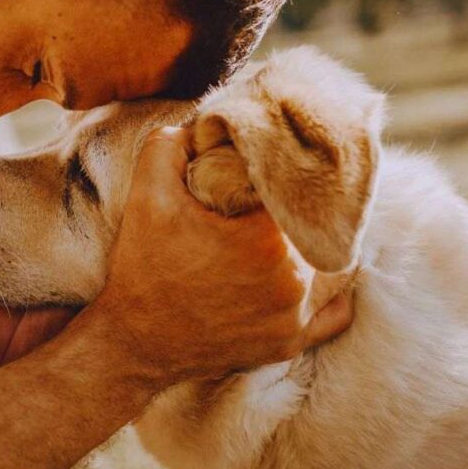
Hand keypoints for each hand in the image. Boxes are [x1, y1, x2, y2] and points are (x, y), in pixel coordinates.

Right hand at [96, 126, 352, 387]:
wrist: (132, 342)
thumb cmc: (142, 268)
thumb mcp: (147, 195)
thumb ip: (171, 144)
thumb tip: (202, 125)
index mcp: (267, 239)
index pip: (297, 189)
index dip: (283, 174)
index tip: (264, 171)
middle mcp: (293, 281)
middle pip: (317, 225)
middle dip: (298, 209)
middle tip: (274, 200)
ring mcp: (295, 317)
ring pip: (332, 264)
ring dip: (315, 244)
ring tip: (293, 230)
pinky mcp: (290, 343)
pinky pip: (334, 313)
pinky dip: (330, 292)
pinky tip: (311, 272)